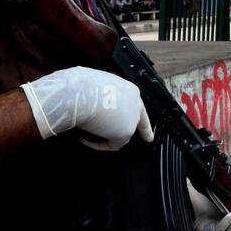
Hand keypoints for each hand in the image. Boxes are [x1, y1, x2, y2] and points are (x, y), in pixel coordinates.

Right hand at [21, 66, 152, 151]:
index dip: (143, 119)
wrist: (80, 93)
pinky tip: (84, 139)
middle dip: (143, 131)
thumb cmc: (81, 86)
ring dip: (106, 137)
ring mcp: (132, 118)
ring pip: (122, 134)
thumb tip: (93, 106)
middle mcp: (135, 104)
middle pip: (135, 121)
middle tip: (148, 138)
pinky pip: (111, 144)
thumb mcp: (95, 86)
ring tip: (88, 135)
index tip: (150, 130)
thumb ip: (102, 97)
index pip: (138, 107)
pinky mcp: (125, 132)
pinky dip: (97, 144)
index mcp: (129, 90)